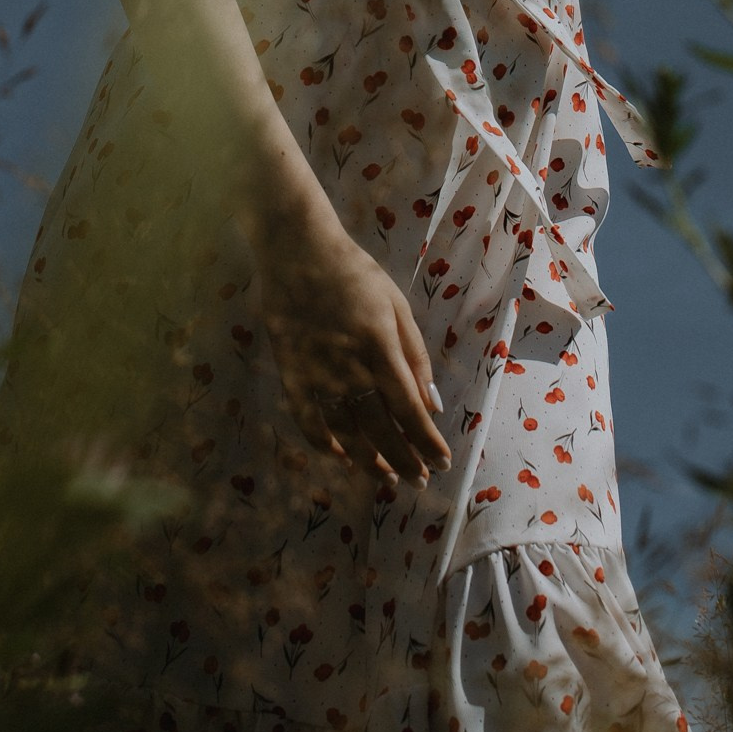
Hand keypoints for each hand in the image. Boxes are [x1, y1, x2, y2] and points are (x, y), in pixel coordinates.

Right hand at [247, 206, 451, 492]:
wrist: (297, 251)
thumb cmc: (355, 273)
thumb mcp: (396, 304)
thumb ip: (415, 355)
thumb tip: (431, 404)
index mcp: (381, 349)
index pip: (409, 410)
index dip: (427, 442)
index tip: (441, 463)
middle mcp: (350, 369)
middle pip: (381, 428)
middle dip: (404, 460)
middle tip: (419, 481)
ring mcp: (317, 374)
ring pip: (346, 432)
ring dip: (369, 460)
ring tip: (386, 479)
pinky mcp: (291, 374)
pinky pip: (307, 419)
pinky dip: (323, 443)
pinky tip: (340, 455)